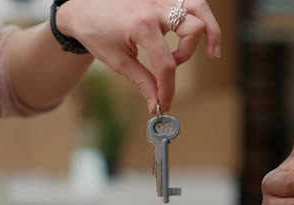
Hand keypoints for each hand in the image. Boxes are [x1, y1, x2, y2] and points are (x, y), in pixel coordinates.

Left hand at [56, 0, 220, 112]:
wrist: (81, 9)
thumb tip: (157, 104)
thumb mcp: (118, 62)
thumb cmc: (96, 33)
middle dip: (186, 55)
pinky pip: (189, 0)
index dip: (168, 88)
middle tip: (171, 66)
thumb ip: (142, 82)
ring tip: (212, 52)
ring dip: (208, 30)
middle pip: (192, 30)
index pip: (166, 63)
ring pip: (199, 7)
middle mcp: (154, 8)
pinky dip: (200, 15)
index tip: (164, 103)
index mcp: (141, 25)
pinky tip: (202, 32)